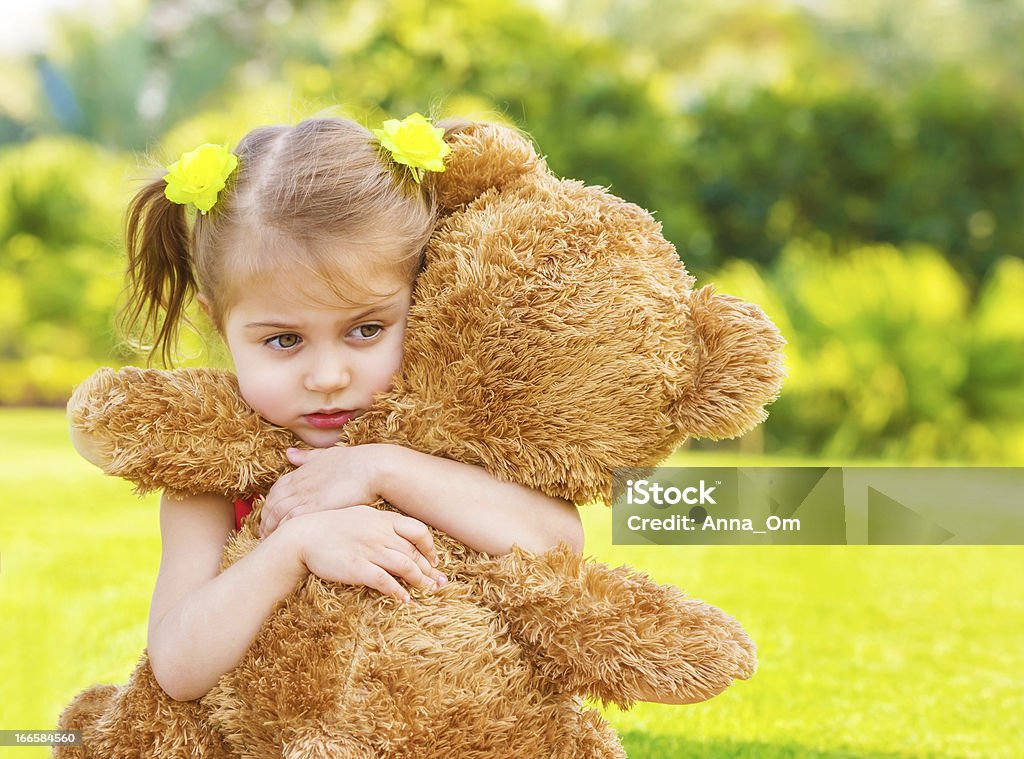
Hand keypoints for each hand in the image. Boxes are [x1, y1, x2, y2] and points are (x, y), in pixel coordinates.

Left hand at [261, 445, 389, 537]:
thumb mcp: (326, 454)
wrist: (372, 467)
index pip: (275, 490)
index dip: (268, 504)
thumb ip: (306, 457)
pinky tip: (283, 539)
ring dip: (269, 527)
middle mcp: (299, 484)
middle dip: (264, 519)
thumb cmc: (356, 461)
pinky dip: (282, 529)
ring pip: (277, 513)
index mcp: (301, 472)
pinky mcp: (315, 507)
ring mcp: (305, 495)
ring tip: (268, 540)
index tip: (267, 515)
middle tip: (262, 532)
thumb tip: (288, 453)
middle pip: (272, 504)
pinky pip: (290, 520)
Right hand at [289, 506, 445, 602]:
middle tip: (440, 583)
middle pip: (415, 552)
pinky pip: (385, 581)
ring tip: (427, 591)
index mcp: (382, 519)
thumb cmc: (328, 527)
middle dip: (431, 569)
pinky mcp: (358, 568)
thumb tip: (396, 532)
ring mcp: (370, 550)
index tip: (435, 560)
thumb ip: (379, 523)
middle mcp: (380, 533)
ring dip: (420, 581)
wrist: (301, 537)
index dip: (430, 547)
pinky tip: (404, 600)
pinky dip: (398, 592)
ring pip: (406, 566)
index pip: (418, 530)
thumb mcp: (358, 516)